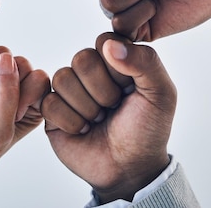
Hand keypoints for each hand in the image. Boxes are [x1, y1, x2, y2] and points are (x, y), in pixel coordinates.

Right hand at [42, 32, 175, 203]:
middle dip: (103, 91)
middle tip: (113, 108)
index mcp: (115, 59)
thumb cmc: (147, 129)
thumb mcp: (161, 93)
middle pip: (81, 58)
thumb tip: (110, 46)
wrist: (130, 169)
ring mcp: (68, 90)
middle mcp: (89, 71)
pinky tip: (83, 130)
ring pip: (62, 79)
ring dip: (87, 108)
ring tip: (99, 120)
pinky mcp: (52, 111)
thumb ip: (146, 61)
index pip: (104, 41)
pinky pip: (50, 103)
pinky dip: (71, 122)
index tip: (130, 88)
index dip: (117, 67)